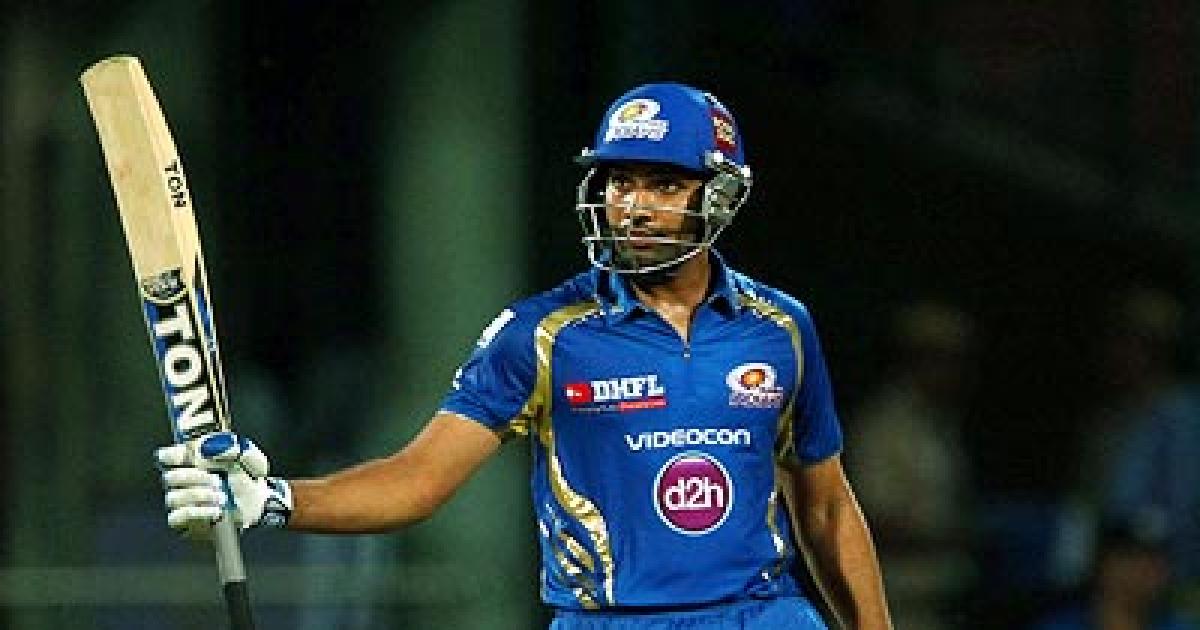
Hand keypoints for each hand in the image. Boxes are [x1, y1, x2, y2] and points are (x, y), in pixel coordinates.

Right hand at [156, 432, 292, 538]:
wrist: (258, 505)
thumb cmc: (249, 479)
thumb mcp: (250, 459)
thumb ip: (235, 450)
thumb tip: (215, 447)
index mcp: (194, 461)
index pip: (169, 456)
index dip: (172, 455)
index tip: (187, 457)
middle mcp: (183, 481)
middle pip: (170, 477)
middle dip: (194, 477)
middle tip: (216, 480)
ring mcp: (182, 502)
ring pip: (173, 497)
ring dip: (199, 495)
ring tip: (222, 497)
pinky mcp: (184, 522)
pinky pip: (177, 517)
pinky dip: (198, 512)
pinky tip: (216, 511)